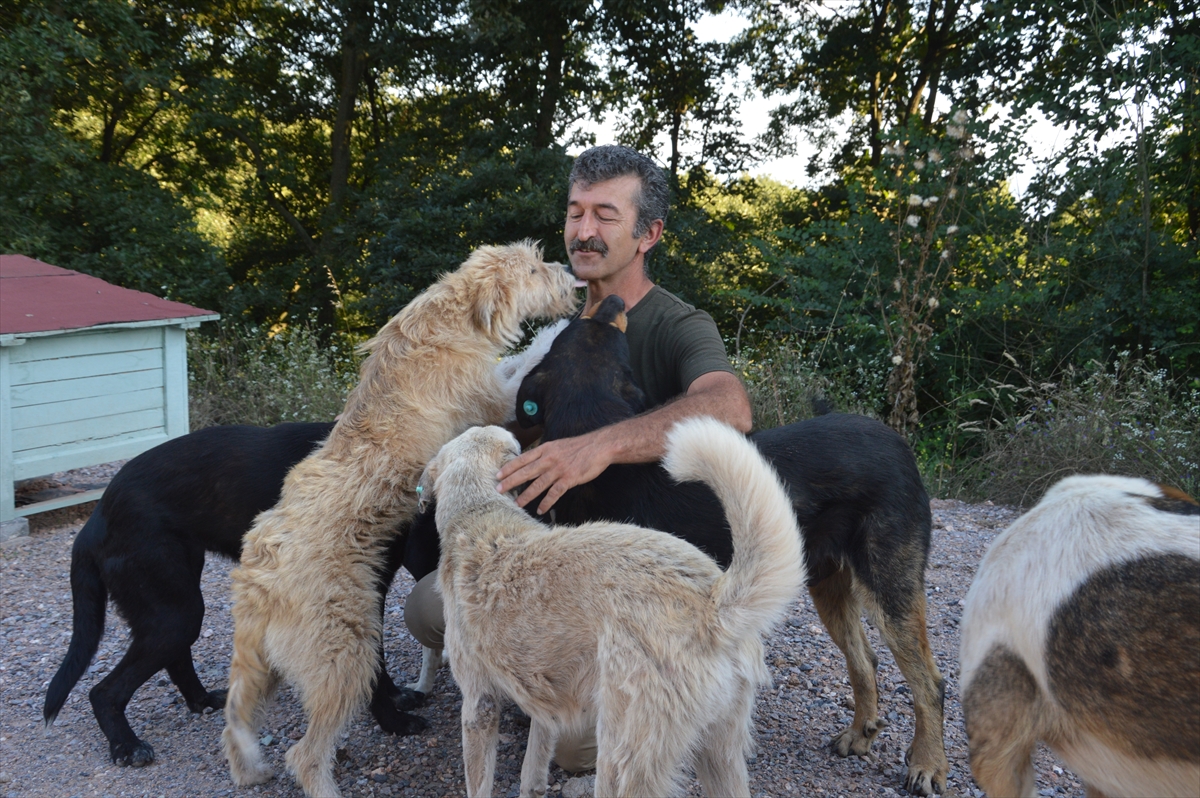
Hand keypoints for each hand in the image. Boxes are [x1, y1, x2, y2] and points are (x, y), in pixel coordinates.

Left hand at [495, 432, 612, 514]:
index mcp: (545, 449)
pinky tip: (540, 510)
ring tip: (516, 504)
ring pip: (538, 485)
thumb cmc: (579, 447)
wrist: (599, 446)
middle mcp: (549, 459)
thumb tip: (533, 462)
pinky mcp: (569, 479)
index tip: (497, 475)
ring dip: (526, 496)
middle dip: (510, 482)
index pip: (522, 459)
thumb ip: (545, 453)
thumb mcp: (558, 445)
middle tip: (498, 490)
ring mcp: (559, 469)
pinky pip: (554, 493)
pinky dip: (546, 503)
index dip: (509, 468)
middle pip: (526, 472)